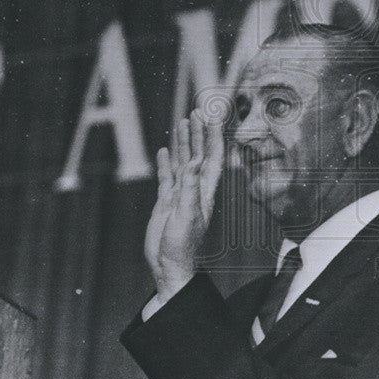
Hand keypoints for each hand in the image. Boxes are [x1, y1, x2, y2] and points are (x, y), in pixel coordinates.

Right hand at [144, 109, 224, 300]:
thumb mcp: (187, 215)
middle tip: (196, 111)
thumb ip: (190, 188)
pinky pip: (168, 177)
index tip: (212, 116)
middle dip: (199, 133)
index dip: (213, 135)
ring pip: (183, 162)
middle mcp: (195, 189)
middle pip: (199, 154)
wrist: (169, 267)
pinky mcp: (167, 203)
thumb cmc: (183, 246)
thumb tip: (195, 162)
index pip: (212, 156)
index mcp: (205, 191)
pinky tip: (165, 151)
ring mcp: (181, 195)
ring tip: (182, 123)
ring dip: (184, 143)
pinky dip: (167, 163)